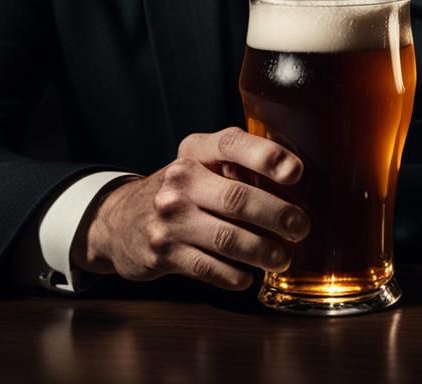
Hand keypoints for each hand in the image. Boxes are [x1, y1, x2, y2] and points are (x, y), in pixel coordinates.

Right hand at [72, 127, 309, 289]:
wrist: (119, 220)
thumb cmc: (180, 190)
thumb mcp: (201, 164)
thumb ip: (238, 166)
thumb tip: (296, 183)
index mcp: (196, 150)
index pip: (232, 143)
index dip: (266, 156)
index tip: (296, 172)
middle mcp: (180, 180)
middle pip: (237, 198)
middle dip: (277, 215)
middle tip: (301, 227)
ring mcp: (168, 218)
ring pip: (226, 238)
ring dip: (262, 251)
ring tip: (282, 258)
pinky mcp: (162, 253)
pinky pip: (208, 268)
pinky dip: (233, 275)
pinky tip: (248, 276)